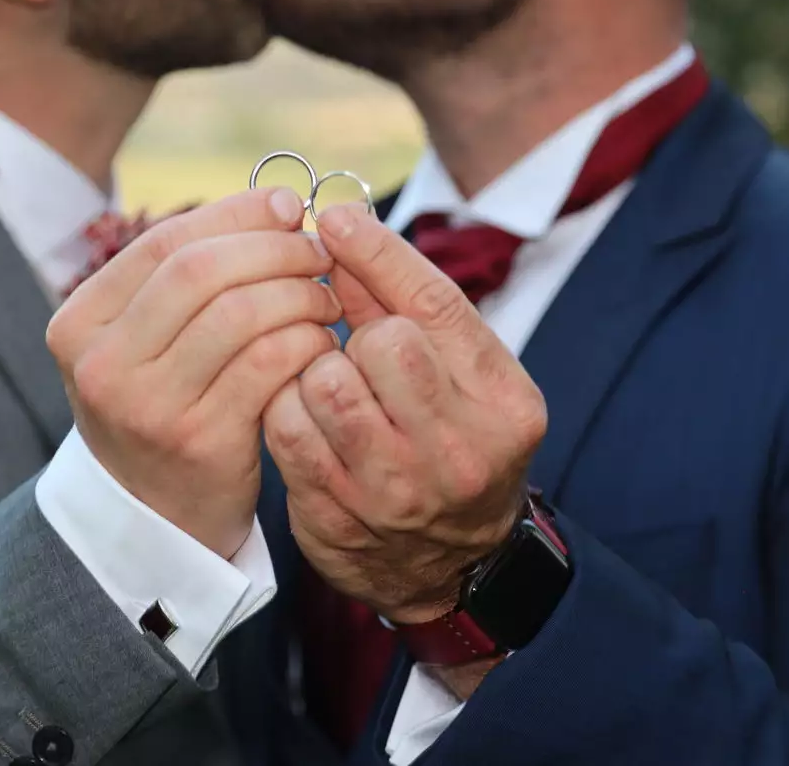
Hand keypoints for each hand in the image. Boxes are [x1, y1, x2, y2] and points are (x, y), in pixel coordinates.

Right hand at [46, 188, 342, 559]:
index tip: (287, 207)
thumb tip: (276, 205)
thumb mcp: (143, 344)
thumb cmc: (163, 409)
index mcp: (80, 323)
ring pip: (240, 314)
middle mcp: (103, 363)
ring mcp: (148, 406)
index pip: (166, 243)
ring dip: (299, 294)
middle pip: (202, 271)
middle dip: (273, 250)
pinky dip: (307, 342)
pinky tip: (323, 344)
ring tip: (326, 300)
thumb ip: (187, 279)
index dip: (236, 215)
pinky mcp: (200, 441)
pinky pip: (269, 364)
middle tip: (318, 254)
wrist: (153, 519)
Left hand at [264, 206, 545, 622]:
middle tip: (357, 350)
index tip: (337, 218)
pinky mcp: (337, 515)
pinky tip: (304, 416)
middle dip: (359, 333)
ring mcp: (395, 490)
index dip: (379, 252)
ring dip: (316, 370)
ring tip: (331, 386)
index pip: (436, 305)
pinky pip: (285, 426)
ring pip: (325, 381)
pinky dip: (284, 407)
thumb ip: (405, 305)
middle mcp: (458, 450)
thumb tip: (342, 227)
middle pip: (383, 342)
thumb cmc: (454, 443)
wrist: (453, 569)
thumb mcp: (462, 377)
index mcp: (503, 405)